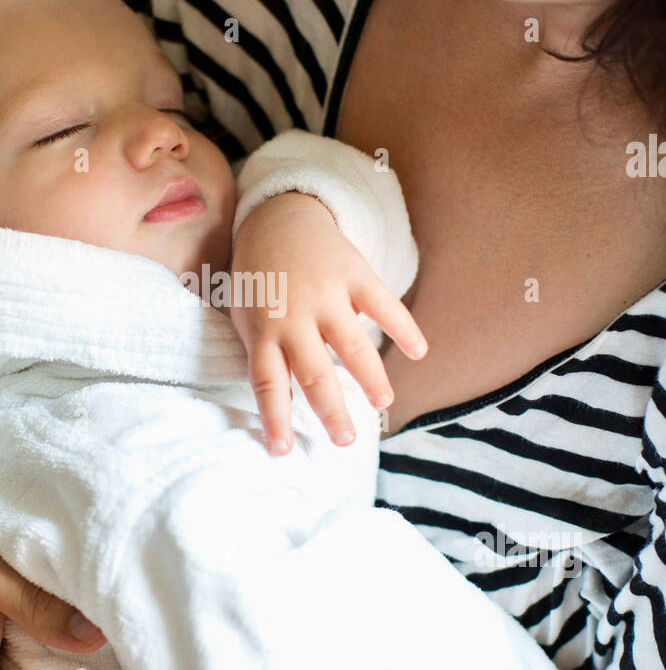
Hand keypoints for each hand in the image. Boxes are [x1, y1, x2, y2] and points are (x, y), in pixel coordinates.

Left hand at [230, 193, 427, 452]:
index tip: (282, 451)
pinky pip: (381, 303)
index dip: (274, 418)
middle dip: (330, 409)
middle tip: (346, 439)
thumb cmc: (261, 279)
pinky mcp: (352, 273)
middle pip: (312, 371)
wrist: (278, 217)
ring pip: (350, 343)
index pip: (266, 382)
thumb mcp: (249, 317)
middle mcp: (292, 316)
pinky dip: (403, 326)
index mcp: (262, 331)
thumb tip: (282, 409)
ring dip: (369, 375)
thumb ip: (266, 356)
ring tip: (382, 402)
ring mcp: (324, 294)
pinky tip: (419, 350)